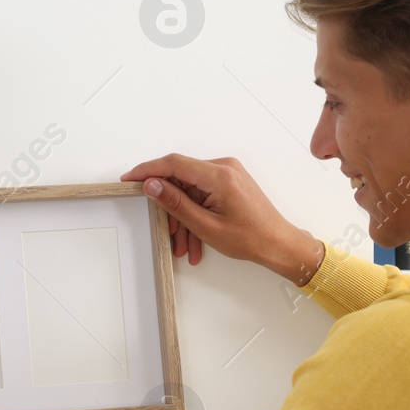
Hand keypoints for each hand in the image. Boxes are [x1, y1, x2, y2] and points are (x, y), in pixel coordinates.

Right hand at [121, 154, 322, 283]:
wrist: (279, 244)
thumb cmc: (251, 238)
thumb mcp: (206, 226)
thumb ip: (176, 203)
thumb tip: (152, 185)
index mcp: (219, 175)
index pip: (173, 163)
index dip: (147, 170)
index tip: (129, 179)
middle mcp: (224, 168)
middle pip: (181, 178)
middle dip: (170, 207)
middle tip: (165, 231)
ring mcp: (227, 174)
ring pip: (190, 190)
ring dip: (184, 217)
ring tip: (184, 246)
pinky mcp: (229, 182)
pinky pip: (202, 194)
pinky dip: (195, 214)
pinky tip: (196, 239)